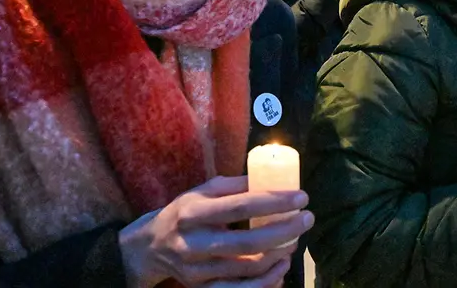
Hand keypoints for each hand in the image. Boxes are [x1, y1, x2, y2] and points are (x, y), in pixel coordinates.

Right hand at [119, 176, 312, 287]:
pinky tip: (280, 269)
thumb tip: (269, 179)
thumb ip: (232, 186)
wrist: (150, 248)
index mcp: (192, 212)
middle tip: (307, 219)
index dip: (273, 202)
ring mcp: (197, 271)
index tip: (301, 197)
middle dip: (285, 231)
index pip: (239, 206)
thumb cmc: (183, 214)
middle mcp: (193, 243)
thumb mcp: (199, 193)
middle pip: (247, 243)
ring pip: (247, 269)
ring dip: (279, 255)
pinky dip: (265, 282)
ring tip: (294, 242)